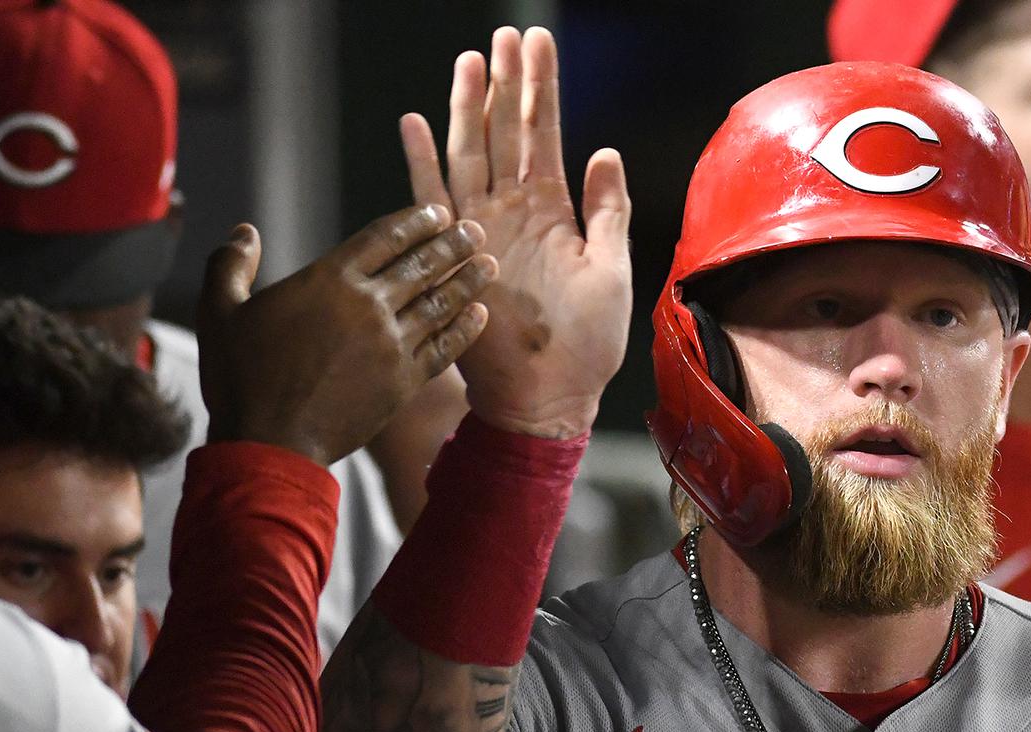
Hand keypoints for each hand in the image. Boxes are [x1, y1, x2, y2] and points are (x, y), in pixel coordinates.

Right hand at [195, 209, 496, 465]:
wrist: (271, 442)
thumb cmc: (240, 377)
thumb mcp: (220, 312)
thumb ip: (230, 264)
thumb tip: (244, 231)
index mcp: (329, 279)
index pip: (383, 237)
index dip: (415, 220)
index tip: (437, 211)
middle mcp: (368, 305)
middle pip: (421, 264)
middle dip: (453, 243)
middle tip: (476, 230)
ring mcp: (391, 344)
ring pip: (440, 302)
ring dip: (468, 280)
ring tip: (490, 264)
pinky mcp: (404, 382)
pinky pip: (444, 348)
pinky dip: (465, 329)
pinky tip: (481, 315)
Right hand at [403, 25, 631, 439]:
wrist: (549, 397)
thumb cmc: (587, 346)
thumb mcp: (613, 269)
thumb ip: (609, 208)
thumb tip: (607, 150)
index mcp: (554, 211)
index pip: (547, 133)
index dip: (542, 87)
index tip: (540, 42)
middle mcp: (515, 211)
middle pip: (507, 130)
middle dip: (508, 81)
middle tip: (508, 34)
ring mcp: (483, 229)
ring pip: (473, 151)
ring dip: (471, 106)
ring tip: (473, 59)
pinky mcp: (457, 254)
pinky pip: (435, 198)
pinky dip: (424, 160)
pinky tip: (417, 120)